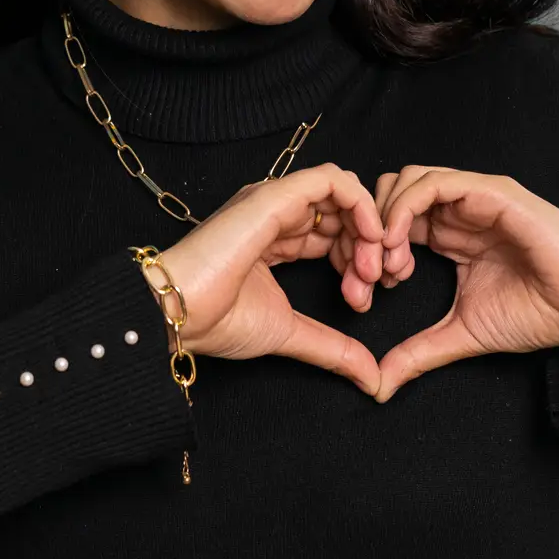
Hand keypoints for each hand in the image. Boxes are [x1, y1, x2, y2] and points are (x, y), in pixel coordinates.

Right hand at [152, 163, 389, 397]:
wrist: (179, 314)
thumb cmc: (216, 320)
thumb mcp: (291, 333)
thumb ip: (333, 349)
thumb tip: (371, 377)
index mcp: (276, 238)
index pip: (333, 235)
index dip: (360, 259)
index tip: (368, 296)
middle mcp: (277, 214)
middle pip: (344, 214)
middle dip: (371, 247)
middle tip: (379, 282)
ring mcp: (274, 202)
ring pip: (342, 194)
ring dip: (369, 228)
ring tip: (370, 270)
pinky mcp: (273, 197)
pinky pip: (330, 181)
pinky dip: (360, 204)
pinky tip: (369, 238)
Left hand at [367, 166, 558, 400]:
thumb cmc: (538, 313)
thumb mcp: (463, 334)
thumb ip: (420, 352)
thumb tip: (379, 384)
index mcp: (451, 235)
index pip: (392, 222)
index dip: (369, 250)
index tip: (367, 290)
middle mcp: (459, 210)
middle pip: (390, 193)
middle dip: (369, 231)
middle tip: (369, 275)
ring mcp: (473, 197)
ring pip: (406, 180)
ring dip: (384, 219)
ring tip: (388, 263)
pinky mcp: (490, 192)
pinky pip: (433, 183)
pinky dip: (405, 208)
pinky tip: (400, 244)